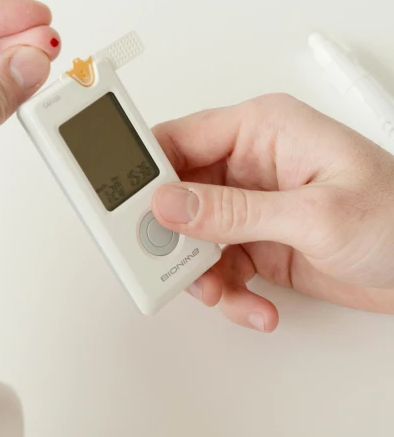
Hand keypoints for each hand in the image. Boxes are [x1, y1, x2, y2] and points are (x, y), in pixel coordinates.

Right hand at [152, 94, 393, 331]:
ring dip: (202, 273)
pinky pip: (222, 267)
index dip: (143, 171)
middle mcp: (252, 165)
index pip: (179, 138)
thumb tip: (171, 203)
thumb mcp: (315, 215)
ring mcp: (256, 206)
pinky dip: (231, 293)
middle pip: (178, 193)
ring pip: (195, 237)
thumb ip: (236, 211)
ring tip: (224, 292)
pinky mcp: (263, 243)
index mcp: (262, 130)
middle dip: (169, 234)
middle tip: (160, 263)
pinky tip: (257, 306)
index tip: (120, 205)